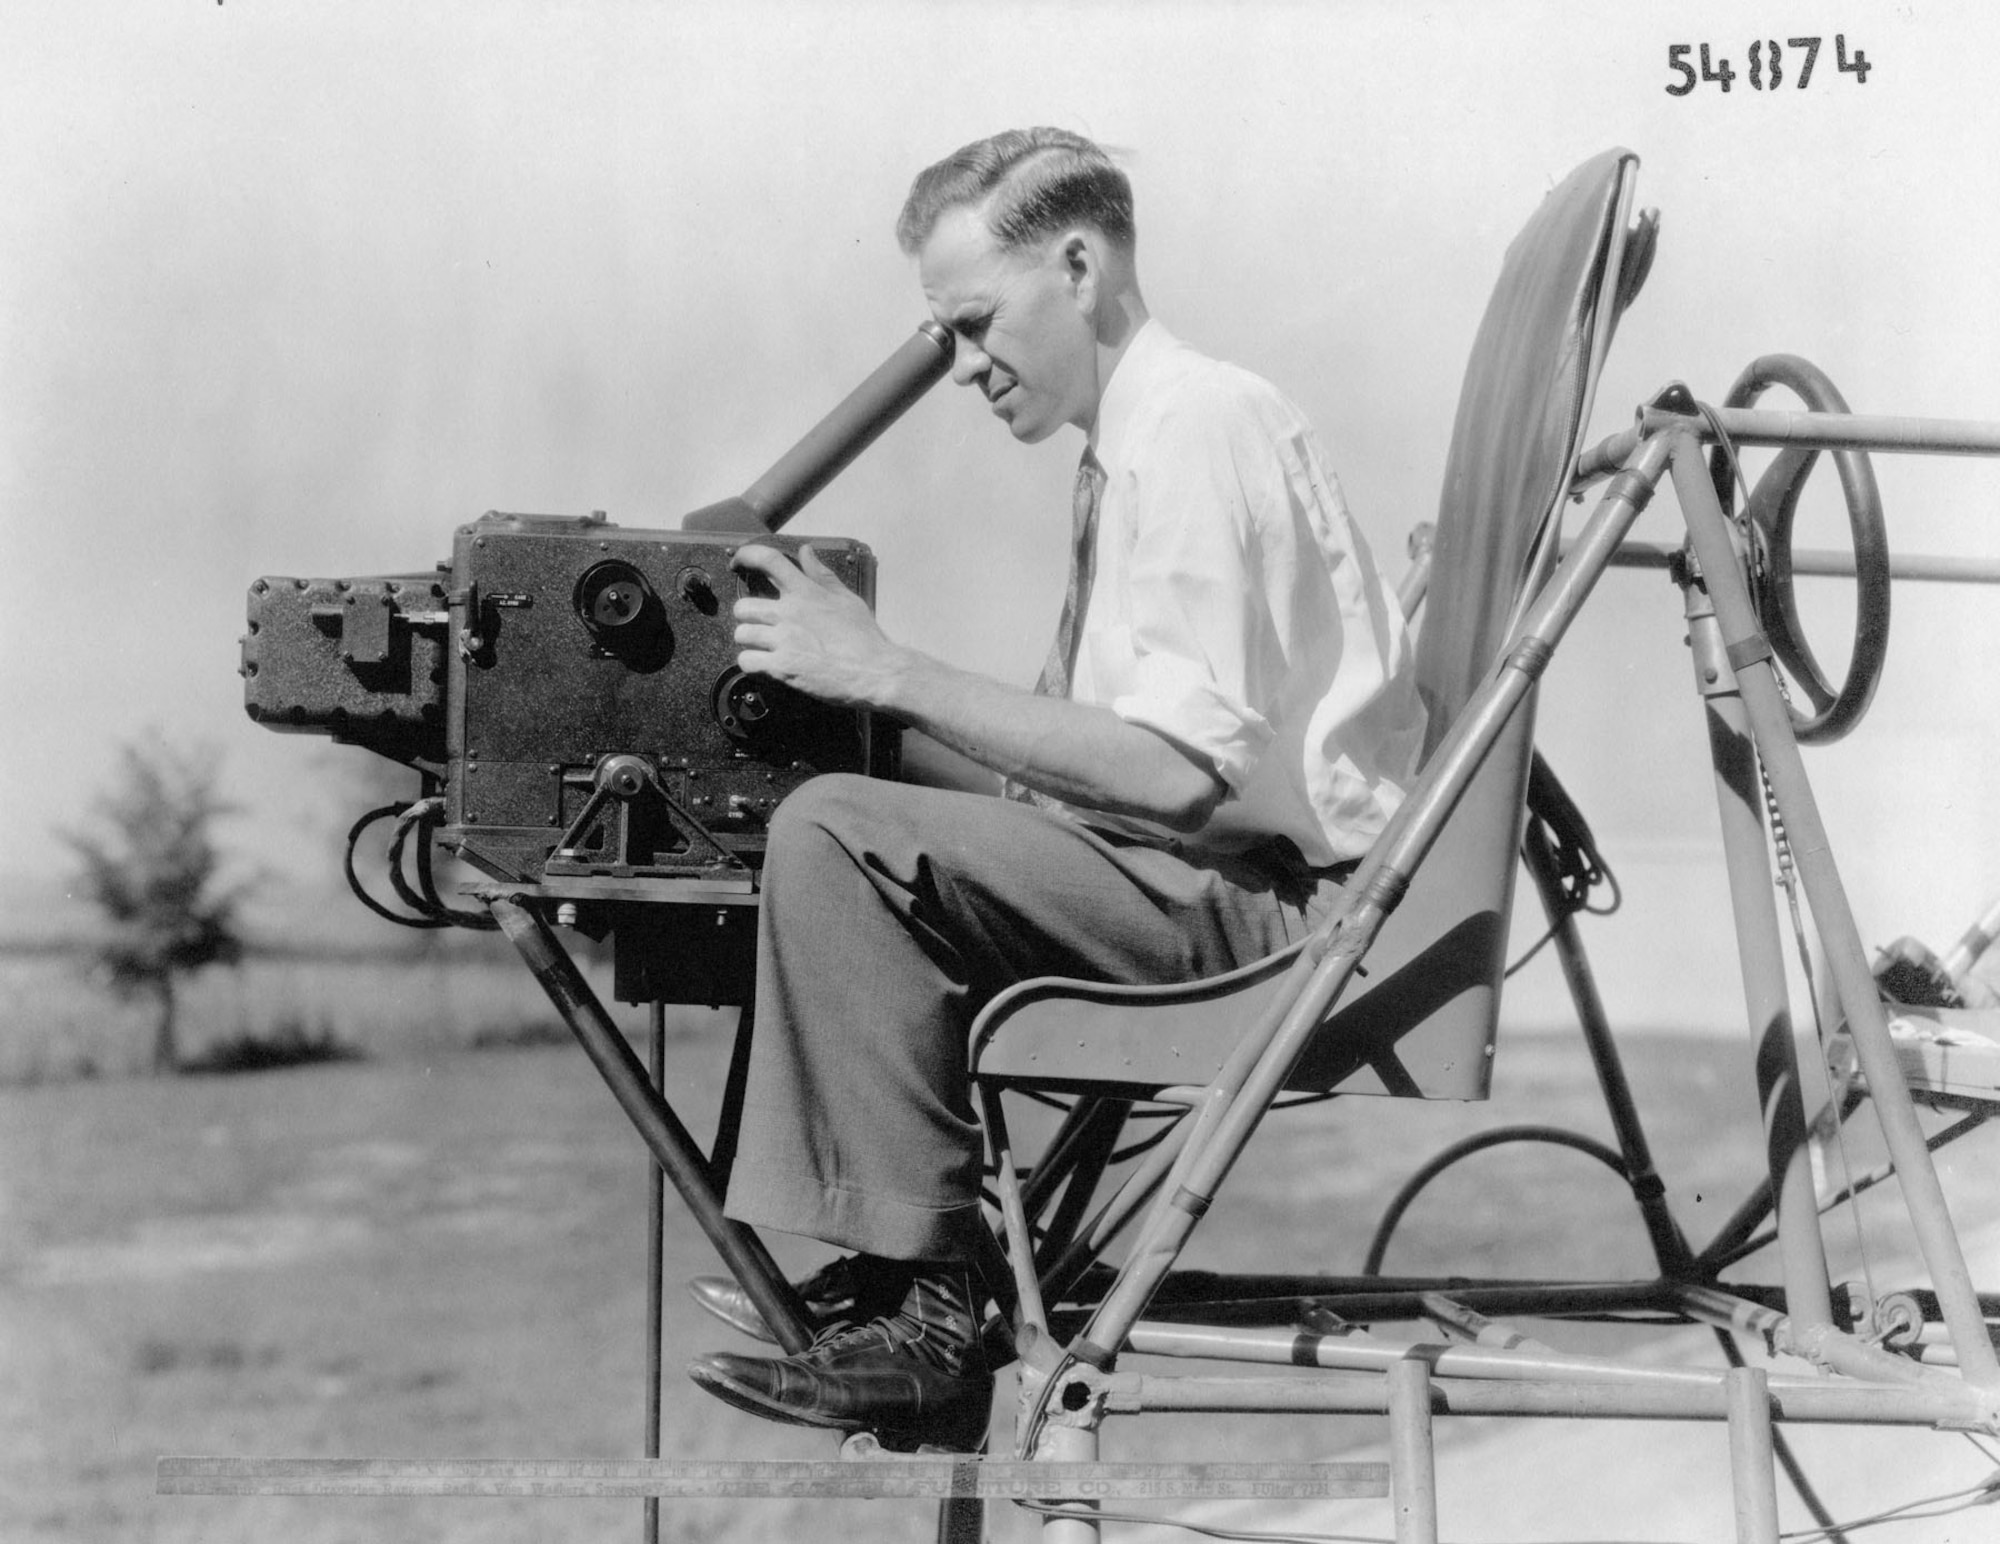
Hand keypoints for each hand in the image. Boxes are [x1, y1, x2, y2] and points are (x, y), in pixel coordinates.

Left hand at [731, 544, 903, 707]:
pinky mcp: (782, 667)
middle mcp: (790, 612)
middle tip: (759, 625)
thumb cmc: (865, 638)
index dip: (746, 556)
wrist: (875, 672)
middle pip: (743, 606)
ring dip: (750, 642)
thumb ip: (822, 575)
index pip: (768, 560)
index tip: (737, 563)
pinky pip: (747, 661)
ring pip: (742, 634)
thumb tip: (806, 552)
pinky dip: (752, 665)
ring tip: (765, 648)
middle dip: (747, 617)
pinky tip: (766, 666)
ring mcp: (784, 640)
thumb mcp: (846, 599)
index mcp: (806, 592)